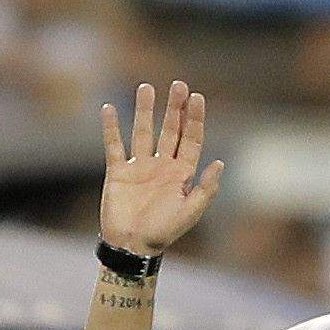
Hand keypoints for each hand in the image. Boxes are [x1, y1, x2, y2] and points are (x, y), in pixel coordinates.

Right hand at [99, 80, 224, 256]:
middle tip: (178, 84)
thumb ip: (206, 188)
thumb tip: (220, 163)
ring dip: (145, 110)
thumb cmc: (164, 231)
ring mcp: (140, 166)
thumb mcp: (191, 211)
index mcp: (182, 174)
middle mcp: (162, 165)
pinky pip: (114, 145)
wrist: (133, 245)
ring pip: (143, 131)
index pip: (191, 139)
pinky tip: (109, 108)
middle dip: (174, 108)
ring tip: (147, 88)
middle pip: (170, 130)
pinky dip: (111, 128)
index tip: (197, 97)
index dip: (194, 119)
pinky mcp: (118, 171)